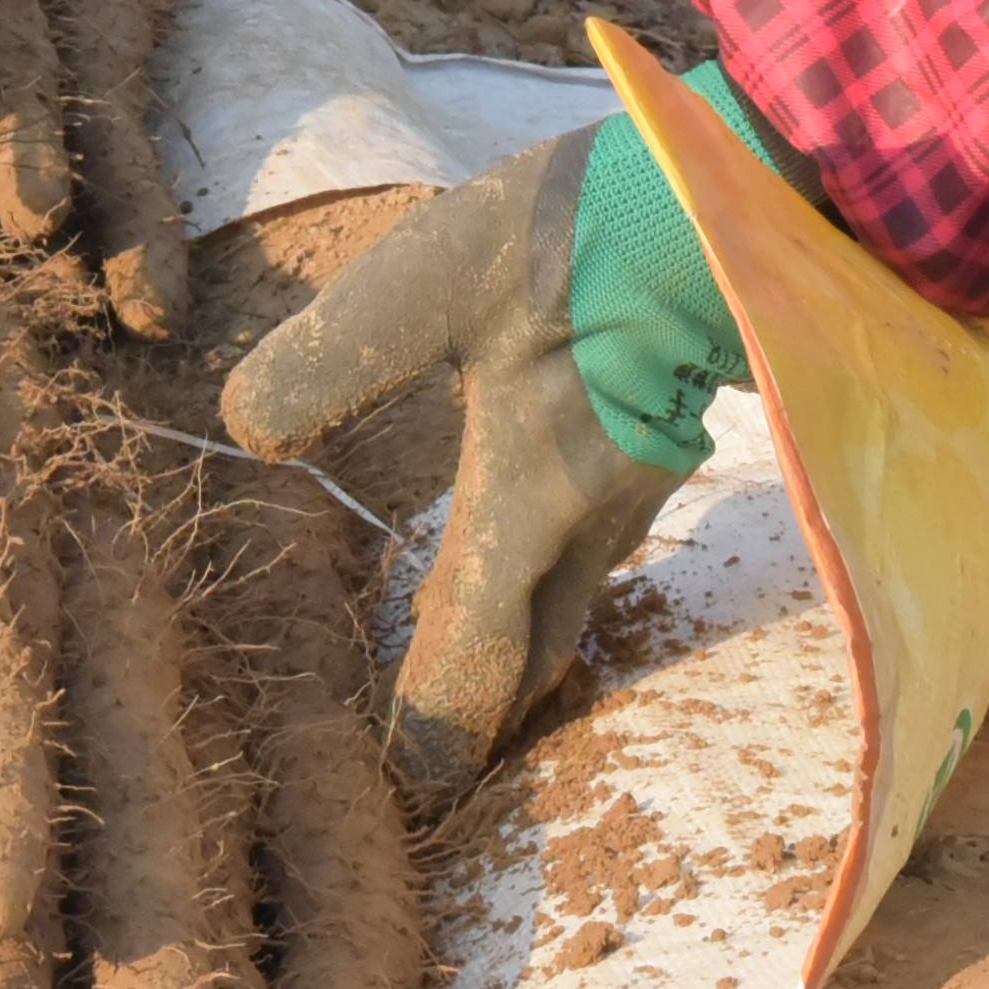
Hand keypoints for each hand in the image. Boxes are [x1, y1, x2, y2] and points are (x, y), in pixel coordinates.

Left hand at [219, 82, 778, 795]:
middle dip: (476, 717)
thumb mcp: (433, 281)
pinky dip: (549, 585)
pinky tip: (528, 553)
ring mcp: (639, 490)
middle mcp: (590, 525)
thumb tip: (245, 430)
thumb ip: (336, 358)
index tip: (401, 798)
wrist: (743, 191)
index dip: (431, 738)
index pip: (471, 661)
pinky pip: (594, 552)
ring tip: (460, 668)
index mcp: (527, 505)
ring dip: (513, 651)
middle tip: (424, 765)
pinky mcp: (663, 444)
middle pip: (528, 660)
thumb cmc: (587, 233)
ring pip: (568, 607)